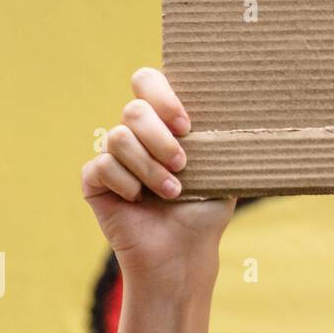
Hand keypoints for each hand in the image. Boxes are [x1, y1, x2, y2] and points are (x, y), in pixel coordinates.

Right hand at [82, 67, 234, 298]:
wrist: (183, 251)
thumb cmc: (205, 208)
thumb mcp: (222, 166)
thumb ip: (218, 133)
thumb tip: (238, 105)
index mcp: (164, 122)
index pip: (149, 81)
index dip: (163, 95)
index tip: (186, 125)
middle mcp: (136, 134)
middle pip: (134, 108)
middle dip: (160, 138)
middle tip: (183, 164)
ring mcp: (113, 156)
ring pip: (118, 137)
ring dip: (149, 167)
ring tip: (172, 192)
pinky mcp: (95, 181)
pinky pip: (102, 166)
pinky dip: (126, 184)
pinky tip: (139, 200)